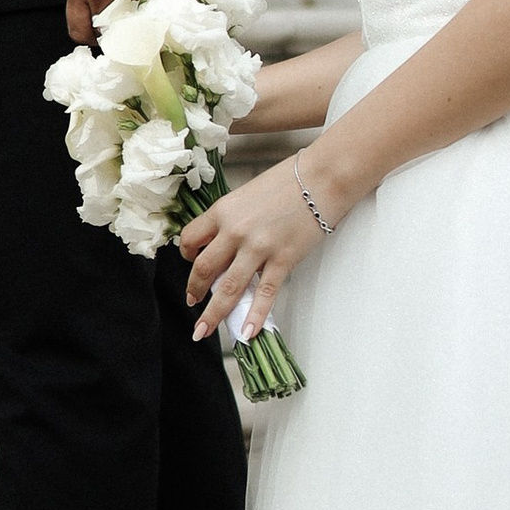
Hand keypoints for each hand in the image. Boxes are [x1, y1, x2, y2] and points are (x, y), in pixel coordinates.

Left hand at [179, 155, 345, 345]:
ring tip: (203, 330)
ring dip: (213, 314)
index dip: (187, 255)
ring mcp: (258, 248)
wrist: (322, 177)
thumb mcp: (247, 193)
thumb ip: (233, 218)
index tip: (191, 263)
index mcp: (223, 210)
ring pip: (228, 289)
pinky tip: (247, 332)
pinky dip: (254, 316)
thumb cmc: (288, 181)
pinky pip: (264, 295)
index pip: (191, 238)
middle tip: (192, 303)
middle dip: (195, 291)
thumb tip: (225, 241)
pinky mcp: (282, 259)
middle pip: (204, 269)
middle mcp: (235, 230)